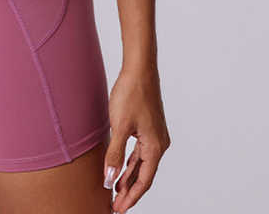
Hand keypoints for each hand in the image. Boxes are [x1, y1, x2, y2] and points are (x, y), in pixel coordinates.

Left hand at [103, 66, 169, 211]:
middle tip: (115, 205)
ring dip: (128, 177)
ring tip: (115, 191)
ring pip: (140, 163)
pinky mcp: (147, 127)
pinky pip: (138, 152)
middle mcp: (159, 143)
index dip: (131, 197)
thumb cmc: (131, 94)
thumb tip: (109, 179)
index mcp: (155, 147)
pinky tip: (120, 168)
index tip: (118, 209)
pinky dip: (129, 162)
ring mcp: (154, 135)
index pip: (144, 181)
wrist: (139, 69)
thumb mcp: (119, 126)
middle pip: (143, 175)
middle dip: (129, 191)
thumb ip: (114, 154)